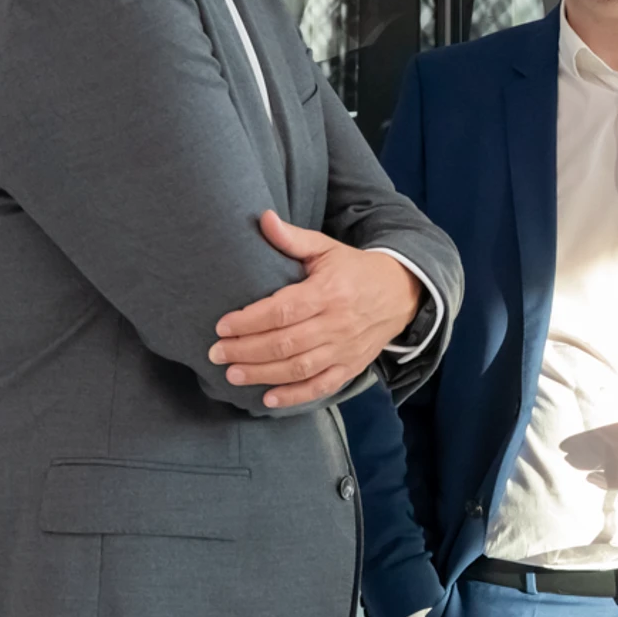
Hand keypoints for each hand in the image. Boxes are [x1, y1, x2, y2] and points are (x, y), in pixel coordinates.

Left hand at [209, 212, 419, 408]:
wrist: (401, 293)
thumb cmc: (354, 270)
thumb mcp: (327, 248)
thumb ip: (293, 239)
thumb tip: (263, 218)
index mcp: (328, 292)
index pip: (282, 311)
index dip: (250, 320)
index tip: (222, 326)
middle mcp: (337, 323)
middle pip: (285, 343)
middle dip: (246, 350)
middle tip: (216, 353)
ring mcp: (344, 349)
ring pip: (299, 368)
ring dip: (262, 374)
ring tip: (232, 374)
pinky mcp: (350, 367)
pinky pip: (321, 386)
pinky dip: (295, 396)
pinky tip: (268, 398)